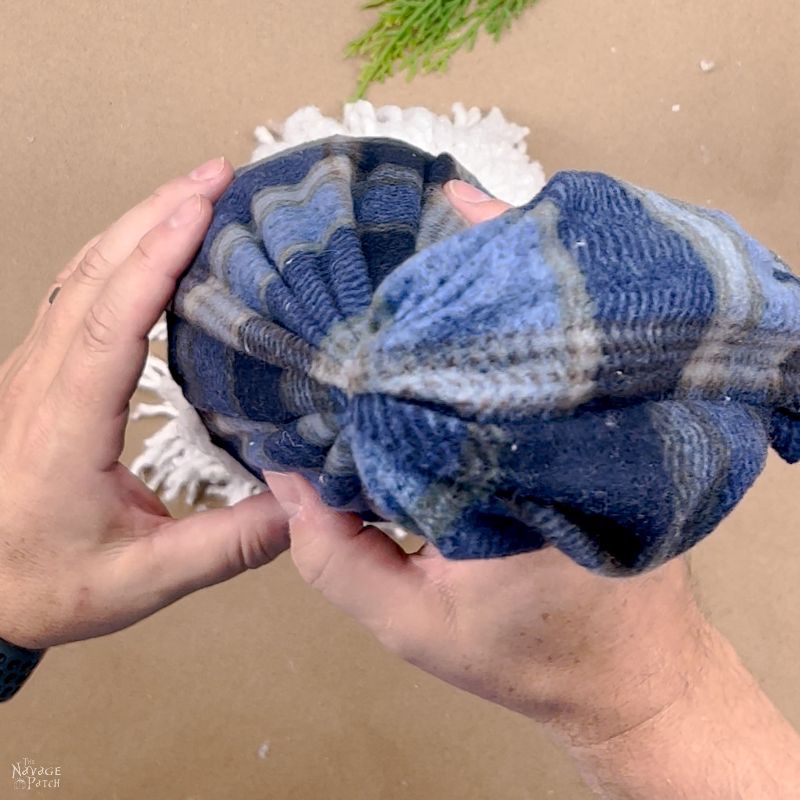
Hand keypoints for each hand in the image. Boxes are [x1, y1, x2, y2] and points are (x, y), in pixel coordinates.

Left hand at [0, 158, 288, 649]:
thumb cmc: (44, 582)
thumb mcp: (142, 580)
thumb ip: (227, 544)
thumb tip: (303, 504)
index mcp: (65, 428)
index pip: (111, 324)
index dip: (157, 260)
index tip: (203, 208)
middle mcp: (43, 384)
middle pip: (94, 274)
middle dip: (156, 213)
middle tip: (218, 174)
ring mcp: (36, 371)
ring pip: (81, 273)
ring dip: (137, 223)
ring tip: (195, 191)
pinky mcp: (41, 373)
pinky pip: (76, 292)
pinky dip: (119, 253)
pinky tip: (151, 242)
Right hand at [261, 179, 715, 746]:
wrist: (631, 674)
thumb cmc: (531, 655)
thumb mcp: (415, 624)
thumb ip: (338, 557)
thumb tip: (289, 477)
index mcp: (507, 471)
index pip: (436, 369)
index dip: (395, 314)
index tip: (355, 275)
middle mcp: (561, 426)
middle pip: (492, 327)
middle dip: (438, 274)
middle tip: (386, 221)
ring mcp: (596, 417)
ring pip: (532, 328)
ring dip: (483, 279)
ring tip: (431, 229)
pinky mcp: (610, 421)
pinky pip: (554, 352)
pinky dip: (517, 313)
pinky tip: (478, 289)